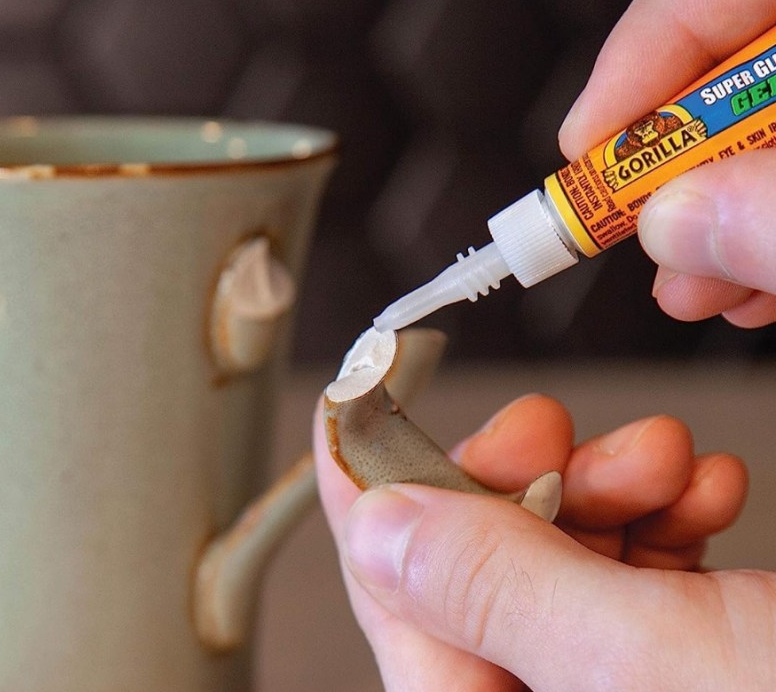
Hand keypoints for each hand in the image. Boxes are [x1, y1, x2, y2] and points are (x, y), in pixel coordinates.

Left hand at [314, 394, 753, 690]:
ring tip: (671, 457)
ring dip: (609, 488)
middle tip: (555, 429)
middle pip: (475, 571)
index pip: (393, 604)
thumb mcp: (653, 667)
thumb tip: (379, 526)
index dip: (361, 491)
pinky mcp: (688, 666)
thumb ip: (502, 596)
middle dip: (517, 481)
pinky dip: (669, 519)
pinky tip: (711, 491)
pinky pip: (641, 578)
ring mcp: (618, 691)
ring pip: (563, 560)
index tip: (353, 400)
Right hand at [557, 0, 775, 326]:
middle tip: (632, 229)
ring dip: (716, 217)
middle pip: (743, 65)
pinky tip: (747, 284)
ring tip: (688, 287)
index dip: (646, 51)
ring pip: (772, 133)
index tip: (587, 143)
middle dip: (679, 163)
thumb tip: (676, 222)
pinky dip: (769, 232)